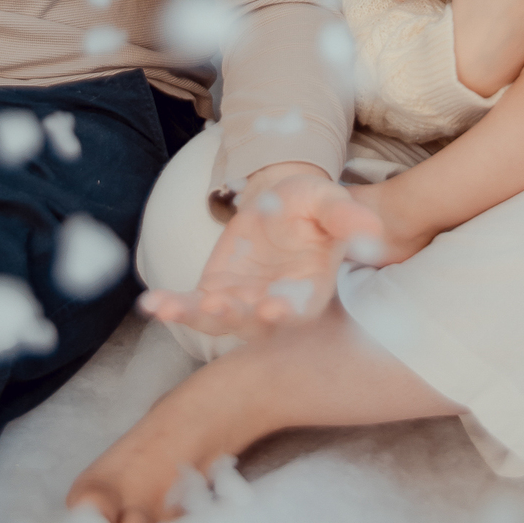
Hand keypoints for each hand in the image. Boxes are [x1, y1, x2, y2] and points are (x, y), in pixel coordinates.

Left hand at [140, 168, 381, 340]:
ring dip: (197, 315)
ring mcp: (242, 304)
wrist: (279, 202)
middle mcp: (275, 306)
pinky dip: (171, 307)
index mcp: (310, 289)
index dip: (287, 312)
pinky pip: (190, 306)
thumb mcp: (327, 200)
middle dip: (236, 316)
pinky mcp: (213, 294)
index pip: (300, 309)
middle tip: (218, 307)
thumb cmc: (311, 205)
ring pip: (218, 320)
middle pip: (255, 322)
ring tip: (172, 306)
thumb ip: (344, 215)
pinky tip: (151, 303)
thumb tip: (371, 225)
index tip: (274, 310)